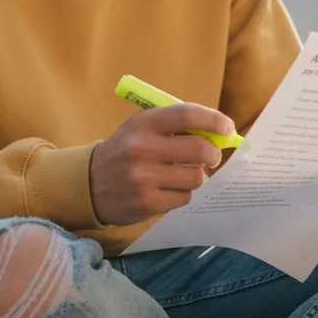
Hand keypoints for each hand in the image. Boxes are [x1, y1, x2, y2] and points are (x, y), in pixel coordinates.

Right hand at [89, 103, 233, 226]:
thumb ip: (174, 126)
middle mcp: (142, 148)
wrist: (90, 183)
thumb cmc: (125, 151)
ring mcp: (144, 177)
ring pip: (195, 177)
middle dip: (213, 153)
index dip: (213, 120)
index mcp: (142, 124)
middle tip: (212, 156)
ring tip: (180, 174)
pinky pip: (184, 197)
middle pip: (198, 148)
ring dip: (195, 176)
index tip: (227, 127)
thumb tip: (218, 132)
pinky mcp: (147, 202)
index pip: (186, 115)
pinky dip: (181, 193)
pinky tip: (166, 189)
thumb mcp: (140, 128)